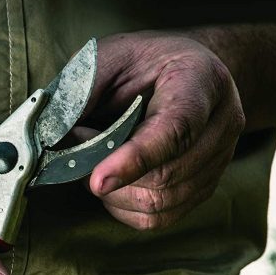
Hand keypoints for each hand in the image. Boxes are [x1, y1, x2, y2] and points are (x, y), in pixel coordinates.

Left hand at [80, 31, 244, 229]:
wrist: (184, 70)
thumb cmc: (142, 62)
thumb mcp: (108, 57)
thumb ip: (83, 93)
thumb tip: (53, 138)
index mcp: (201, 80)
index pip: (176, 129)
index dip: (135, 159)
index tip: (97, 180)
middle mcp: (222, 123)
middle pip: (166, 176)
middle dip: (110, 172)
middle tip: (82, 147)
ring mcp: (219, 159)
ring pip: (161, 203)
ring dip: (114, 192)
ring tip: (97, 161)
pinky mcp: (204, 186)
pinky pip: (160, 217)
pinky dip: (124, 207)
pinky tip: (112, 182)